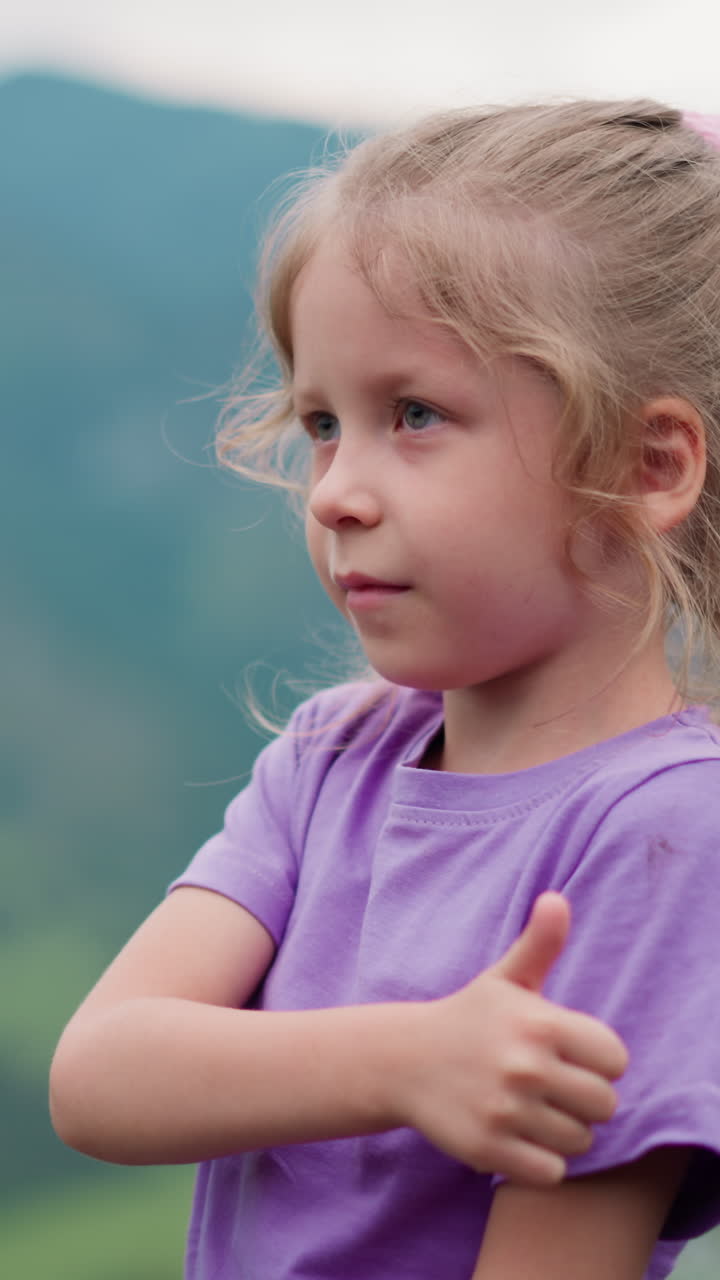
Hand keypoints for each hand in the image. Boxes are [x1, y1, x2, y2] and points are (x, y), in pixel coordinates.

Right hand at [396, 893, 627, 1185]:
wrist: (404, 1060)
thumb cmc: (469, 1018)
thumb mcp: (505, 978)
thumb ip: (539, 943)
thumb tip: (556, 899)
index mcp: (539, 1023)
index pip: (616, 1059)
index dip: (598, 1060)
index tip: (571, 1056)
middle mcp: (525, 1066)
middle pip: (604, 1105)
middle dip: (584, 1100)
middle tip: (553, 1087)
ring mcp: (506, 1111)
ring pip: (580, 1142)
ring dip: (562, 1132)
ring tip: (533, 1111)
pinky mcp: (489, 1150)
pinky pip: (552, 1172)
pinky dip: (541, 1162)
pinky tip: (519, 1136)